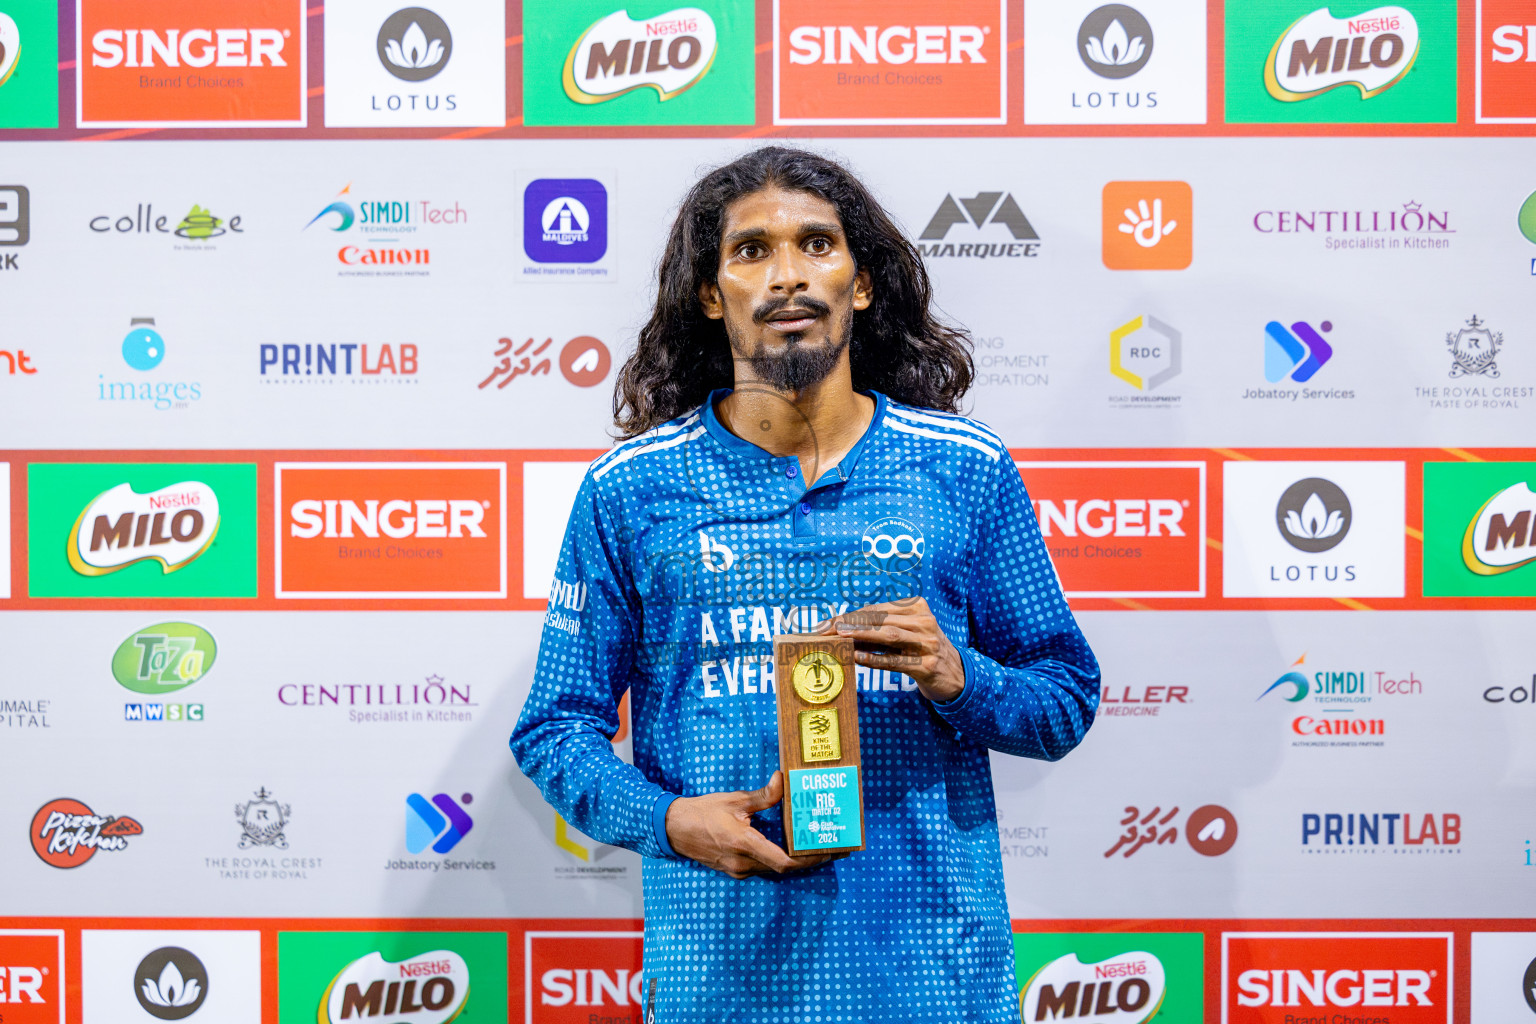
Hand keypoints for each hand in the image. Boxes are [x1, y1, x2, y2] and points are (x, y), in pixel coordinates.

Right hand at [664, 771, 837, 878]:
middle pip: (784, 868)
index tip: (828, 852)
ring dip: (794, 860)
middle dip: (809, 859)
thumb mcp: (734, 800)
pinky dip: (778, 859)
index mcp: (744, 845)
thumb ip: (763, 796)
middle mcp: (743, 863)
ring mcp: (738, 869)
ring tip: (814, 845)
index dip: (809, 860)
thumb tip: (783, 780)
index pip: (784, 863)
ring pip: (773, 868)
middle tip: (831, 847)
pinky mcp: (734, 869)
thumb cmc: (702, 813)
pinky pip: (762, 867)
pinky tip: (788, 846)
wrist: (674, 829)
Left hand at [819, 596, 965, 703]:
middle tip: (825, 630)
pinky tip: (857, 659)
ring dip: (861, 636)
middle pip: (880, 620)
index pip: (877, 609)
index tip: (827, 623)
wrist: (957, 675)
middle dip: (849, 623)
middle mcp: (924, 622)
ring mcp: (928, 643)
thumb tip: (844, 630)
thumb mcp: (908, 632)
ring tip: (839, 637)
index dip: (850, 615)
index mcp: (918, 607)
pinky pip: (895, 661)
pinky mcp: (927, 665)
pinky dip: (874, 659)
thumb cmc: (923, 650)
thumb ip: (882, 628)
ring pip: (889, 636)